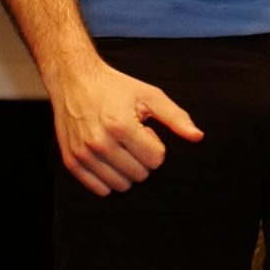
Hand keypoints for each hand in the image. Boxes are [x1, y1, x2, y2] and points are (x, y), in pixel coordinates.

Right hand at [44, 53, 202, 195]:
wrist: (74, 80)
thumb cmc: (115, 88)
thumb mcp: (149, 95)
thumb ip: (175, 117)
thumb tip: (197, 137)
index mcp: (121, 126)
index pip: (156, 160)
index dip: (155, 145)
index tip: (144, 130)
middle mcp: (100, 143)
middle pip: (140, 175)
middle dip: (142, 159)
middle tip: (131, 138)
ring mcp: (83, 154)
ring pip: (121, 186)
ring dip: (126, 170)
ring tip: (118, 146)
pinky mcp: (71, 161)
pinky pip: (99, 189)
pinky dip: (108, 179)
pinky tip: (107, 158)